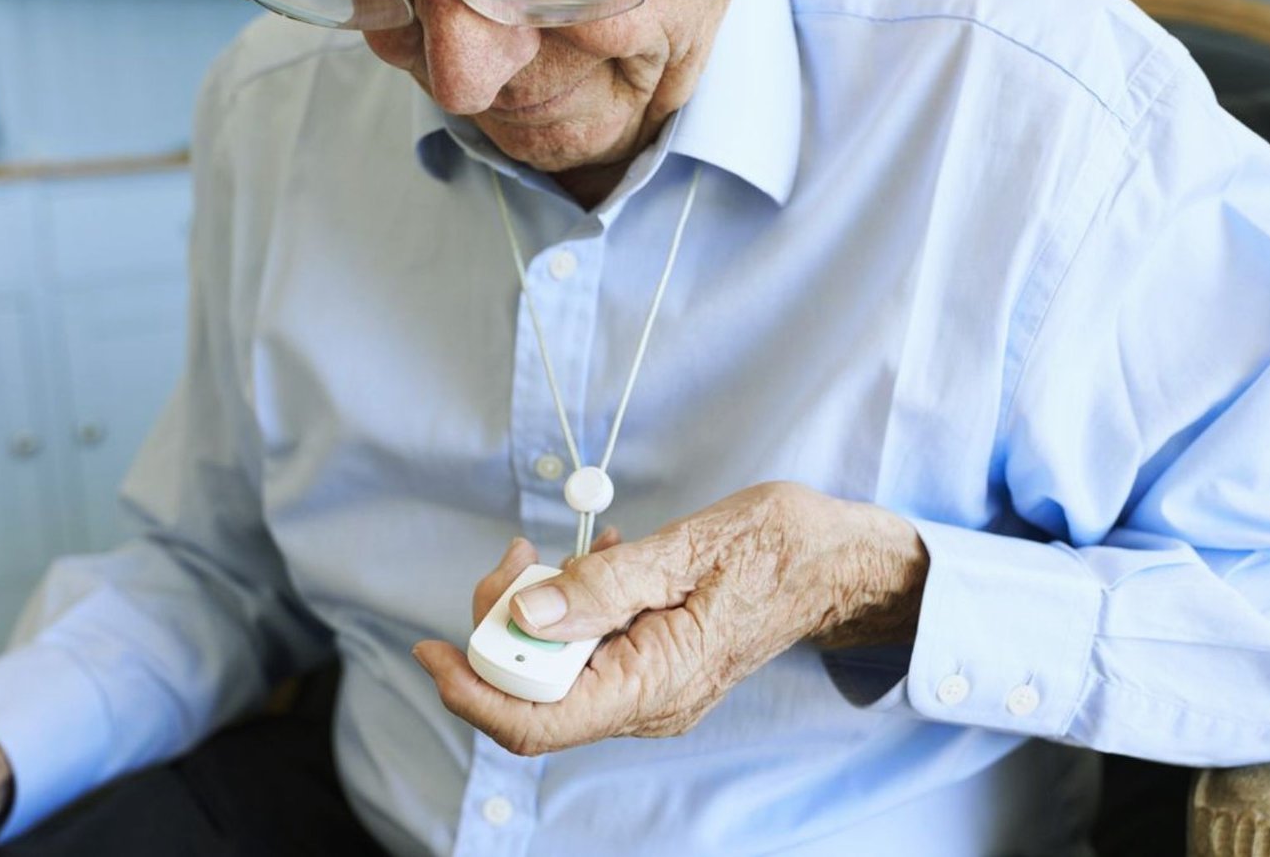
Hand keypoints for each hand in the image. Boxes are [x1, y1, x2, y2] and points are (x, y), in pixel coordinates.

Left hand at [412, 481, 927, 756]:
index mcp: (656, 683)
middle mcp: (649, 704)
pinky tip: (592, 565)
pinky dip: (570, 612)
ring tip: (554, 555)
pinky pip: (586, 656)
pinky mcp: (651, 671)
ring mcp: (650, 692)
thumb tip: (525, 617)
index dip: (471, 690)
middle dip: (503, 629)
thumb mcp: (688, 550)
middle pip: (535, 694)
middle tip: (516, 559)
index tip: (429, 647)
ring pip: (555, 673)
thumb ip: (603, 587)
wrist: (839, 564)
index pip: (537, 721)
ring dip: (535, 615)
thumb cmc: (778, 549)